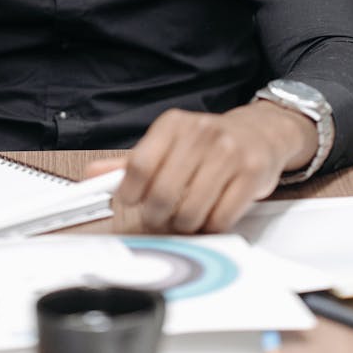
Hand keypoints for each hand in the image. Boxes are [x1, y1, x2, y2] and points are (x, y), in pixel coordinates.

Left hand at [85, 102, 317, 232]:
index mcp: (173, 124)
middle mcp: (201, 134)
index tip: (132, 203)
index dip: (131, 193)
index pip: (139, 165)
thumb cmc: (208, 144)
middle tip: (159, 219)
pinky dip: (210, 228)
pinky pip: (220, 219)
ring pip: (190, 212)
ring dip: (184, 226)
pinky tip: (209, 216)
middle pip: (163, 194)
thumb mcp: (167, 145)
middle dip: (157, 217)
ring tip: (186, 218)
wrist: (259, 134)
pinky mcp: (251, 174)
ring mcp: (228, 153)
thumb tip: (93, 175)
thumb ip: (130, 163)